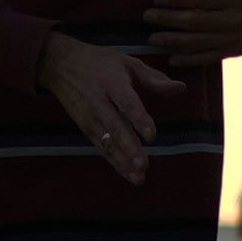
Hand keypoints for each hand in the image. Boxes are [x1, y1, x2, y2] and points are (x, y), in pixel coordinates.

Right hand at [36, 30, 163, 184]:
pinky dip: (114, 162)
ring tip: (139, 178)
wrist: (60, 64)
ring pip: (107, 142)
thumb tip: (182, 88)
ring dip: (123, 162)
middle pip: (116, 127)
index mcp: (112, 82)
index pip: (126, 102)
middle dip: (130, 148)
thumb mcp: (127, 62)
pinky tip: (129, 175)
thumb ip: (154, 78)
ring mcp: (90, 117)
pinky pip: (101, 147)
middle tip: (144, 166)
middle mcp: (99, 101)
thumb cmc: (100, 62)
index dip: (139, 119)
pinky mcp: (85, 127)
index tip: (152, 136)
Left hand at [143, 0, 241, 58]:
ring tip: (152, 38)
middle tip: (147, 16)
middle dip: (169, 19)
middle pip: (197, 21)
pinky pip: (207, 58)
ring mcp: (231, 38)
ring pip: (199, 42)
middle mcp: (233, 19)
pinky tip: (171, 58)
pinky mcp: (229, 52)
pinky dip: (188, 59)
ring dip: (174, 41)